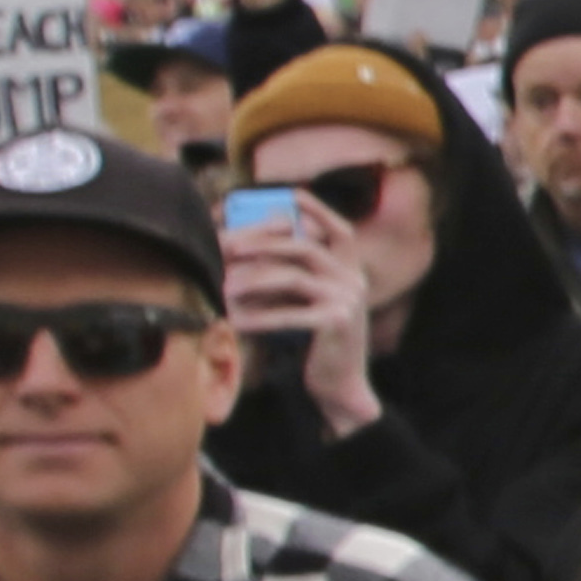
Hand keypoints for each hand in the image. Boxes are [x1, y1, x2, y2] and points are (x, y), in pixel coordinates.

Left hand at [218, 200, 381, 434]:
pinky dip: (259, 316)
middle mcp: (354, 281)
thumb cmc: (318, 345)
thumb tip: (253, 255)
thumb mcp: (312, 305)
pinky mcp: (335, 322)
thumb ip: (297, 280)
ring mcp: (348, 300)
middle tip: (231, 246)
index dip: (318, 210)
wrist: (341, 386)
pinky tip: (236, 320)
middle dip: (265, 243)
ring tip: (225, 287)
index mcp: (352, 273)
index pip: (341, 231)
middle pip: (306, 247)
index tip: (291, 194)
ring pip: (294, 277)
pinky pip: (289, 312)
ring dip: (254, 280)